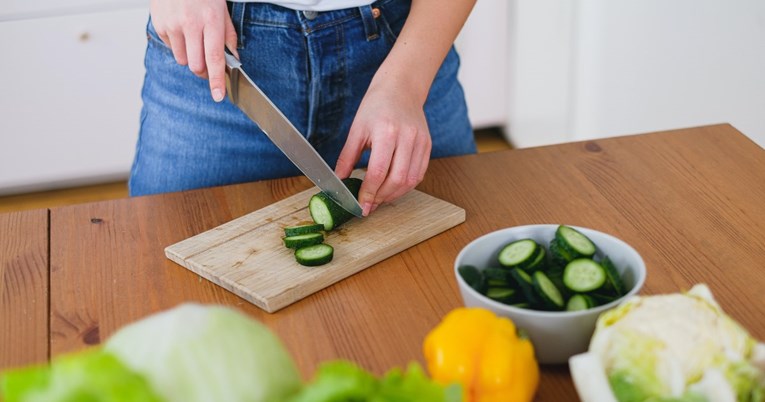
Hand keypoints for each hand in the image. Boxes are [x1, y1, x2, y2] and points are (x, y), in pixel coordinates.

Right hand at [149, 0, 237, 101]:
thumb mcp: (222, 9)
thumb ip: (228, 35)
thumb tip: (233, 58)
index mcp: (211, 20)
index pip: (214, 58)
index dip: (217, 80)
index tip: (218, 95)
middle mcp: (191, 24)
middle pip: (196, 65)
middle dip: (203, 71)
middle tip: (208, 65)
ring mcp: (173, 25)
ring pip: (183, 60)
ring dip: (190, 57)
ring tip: (193, 40)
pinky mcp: (160, 25)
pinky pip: (171, 48)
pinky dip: (178, 45)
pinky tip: (181, 30)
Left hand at [335, 79, 431, 216]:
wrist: (400, 88)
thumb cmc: (376, 107)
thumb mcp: (356, 130)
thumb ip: (347, 158)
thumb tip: (338, 181)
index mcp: (386, 132)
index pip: (378, 172)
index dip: (369, 193)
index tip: (361, 206)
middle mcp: (407, 137)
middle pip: (397, 180)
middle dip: (382, 197)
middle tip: (369, 205)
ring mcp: (420, 142)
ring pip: (411, 181)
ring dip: (394, 195)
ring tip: (380, 199)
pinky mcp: (427, 145)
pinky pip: (419, 174)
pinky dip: (406, 186)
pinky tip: (393, 188)